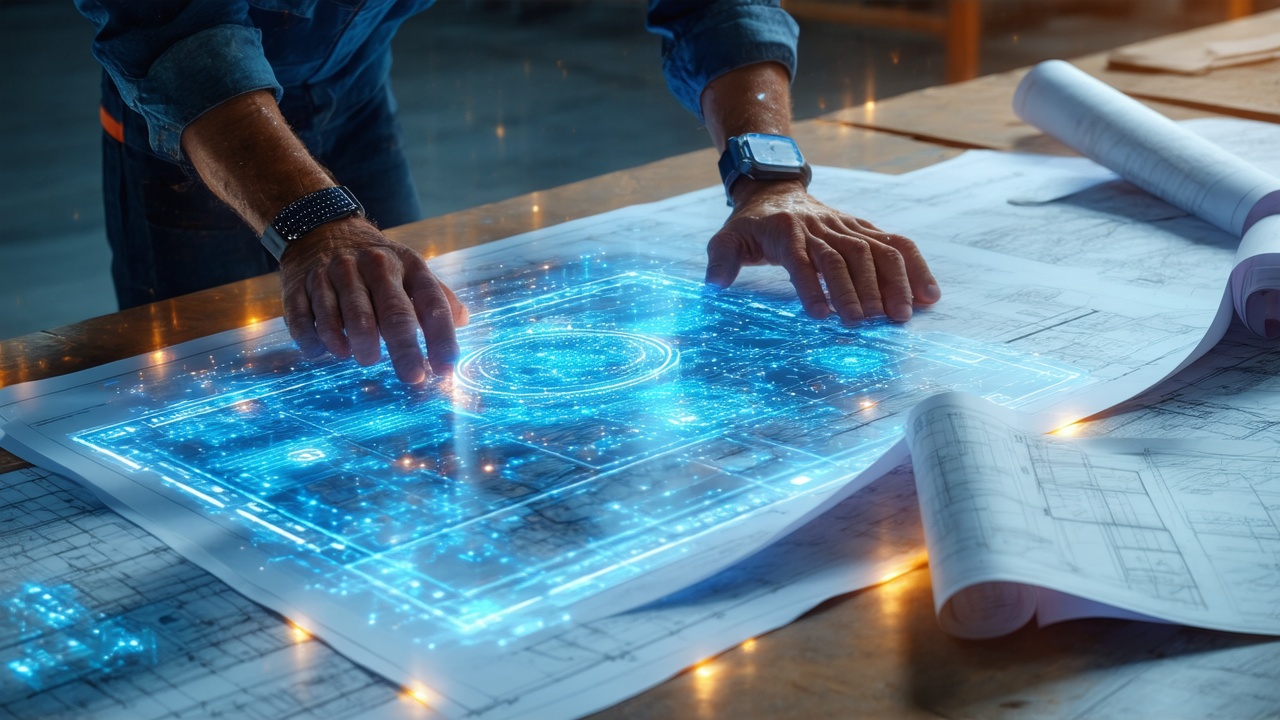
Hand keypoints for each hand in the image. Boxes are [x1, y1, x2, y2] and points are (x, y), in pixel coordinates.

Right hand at [279, 216, 467, 383]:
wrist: (321, 226)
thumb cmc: (377, 262)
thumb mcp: (411, 268)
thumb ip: (438, 296)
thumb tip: (464, 320)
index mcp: (406, 264)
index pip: (430, 302)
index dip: (441, 337)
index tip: (446, 369)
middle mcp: (372, 265)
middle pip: (392, 312)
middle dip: (404, 348)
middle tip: (413, 377)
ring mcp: (334, 273)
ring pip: (348, 314)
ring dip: (358, 342)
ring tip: (365, 358)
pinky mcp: (299, 284)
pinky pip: (305, 317)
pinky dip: (316, 339)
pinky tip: (326, 352)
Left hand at [704, 180, 940, 322]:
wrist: (775, 191)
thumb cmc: (751, 226)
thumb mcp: (726, 238)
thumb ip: (720, 261)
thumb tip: (713, 285)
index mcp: (785, 230)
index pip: (800, 258)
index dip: (811, 285)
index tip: (820, 315)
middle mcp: (820, 226)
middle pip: (843, 256)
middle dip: (855, 289)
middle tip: (863, 323)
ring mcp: (846, 226)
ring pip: (875, 249)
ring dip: (891, 282)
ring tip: (901, 315)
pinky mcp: (864, 229)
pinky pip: (895, 244)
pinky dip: (915, 267)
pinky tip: (930, 294)